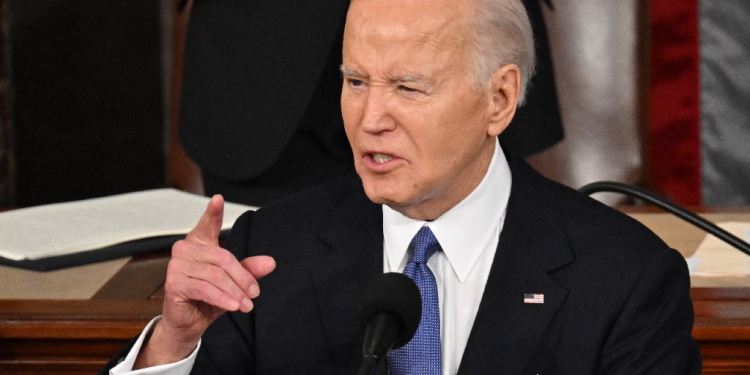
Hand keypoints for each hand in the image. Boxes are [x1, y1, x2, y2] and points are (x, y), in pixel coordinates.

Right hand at [134, 195, 275, 367]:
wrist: (189, 322)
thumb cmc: (208, 298)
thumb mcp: (233, 282)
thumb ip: (249, 269)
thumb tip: (270, 263)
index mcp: (200, 243)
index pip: (208, 224)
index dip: (213, 212)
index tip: (219, 199)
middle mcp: (185, 250)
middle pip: (223, 258)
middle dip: (243, 278)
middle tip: (254, 293)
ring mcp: (177, 266)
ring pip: (215, 276)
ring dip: (235, 292)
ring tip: (246, 305)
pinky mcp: (174, 283)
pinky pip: (205, 289)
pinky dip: (222, 298)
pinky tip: (233, 306)